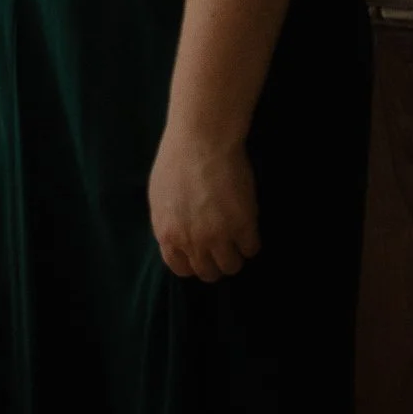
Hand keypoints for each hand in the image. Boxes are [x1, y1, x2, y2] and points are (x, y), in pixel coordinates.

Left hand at [148, 123, 259, 280]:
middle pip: (208, 273)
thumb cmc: (177, 160)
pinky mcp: (242, 225)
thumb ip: (170, 223)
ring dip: (236, 254)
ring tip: (238, 237)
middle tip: (224, 246)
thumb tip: (180, 237)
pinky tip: (249, 224)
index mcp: (167, 234)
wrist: (201, 140)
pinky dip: (251, 241)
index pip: (181, 269)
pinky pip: (251, 248)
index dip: (194, 263)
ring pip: (232, 266)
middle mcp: (191, 241)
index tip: (203, 253)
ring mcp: (218, 236)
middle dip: (216, 262)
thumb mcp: (161, 197)